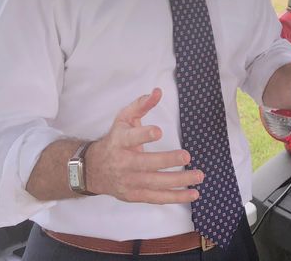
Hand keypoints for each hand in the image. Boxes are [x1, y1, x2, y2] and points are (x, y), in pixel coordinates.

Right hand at [86, 88, 202, 203]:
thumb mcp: (123, 119)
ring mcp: (129, 181)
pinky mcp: (134, 195)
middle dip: (167, 161)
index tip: (158, 131)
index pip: (131, 138)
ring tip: (199, 176)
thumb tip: (157, 92)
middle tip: (186, 155)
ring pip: (155, 183)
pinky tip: (193, 194)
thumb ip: (141, 105)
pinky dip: (175, 197)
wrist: (92, 169)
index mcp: (120, 141)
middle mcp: (123, 163)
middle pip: (146, 164)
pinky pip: (157, 198)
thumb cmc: (114, 140)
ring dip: (178, 181)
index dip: (143, 135)